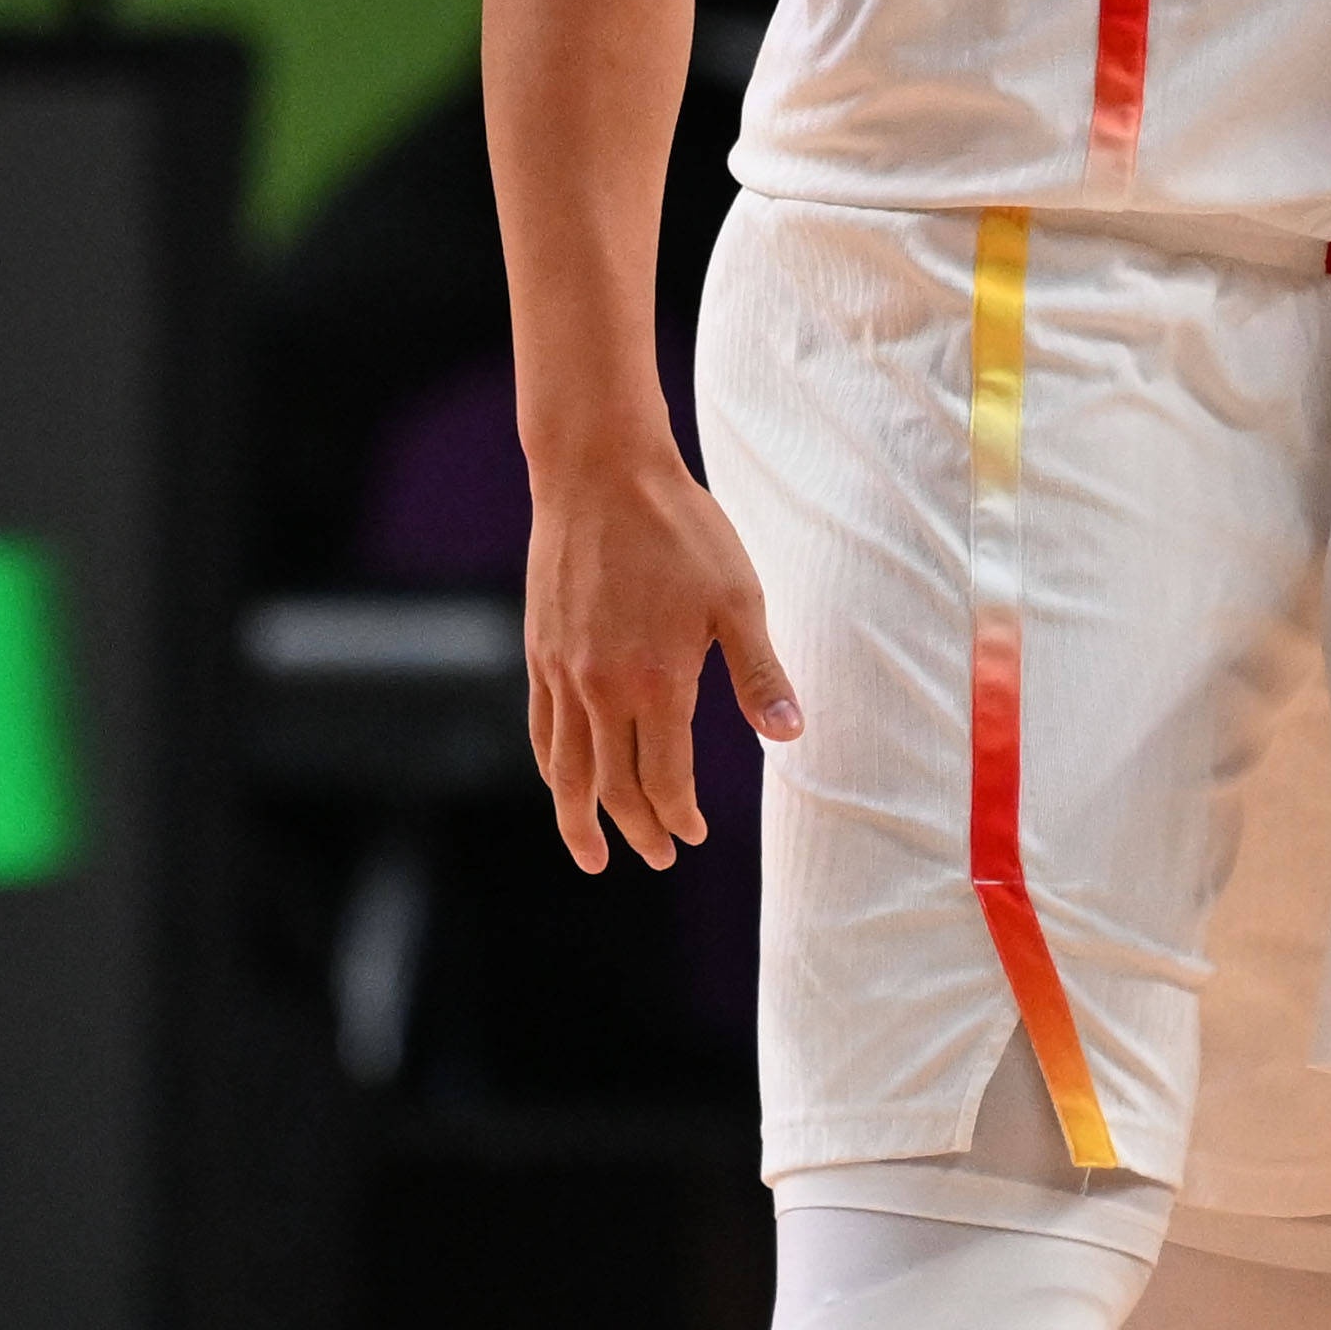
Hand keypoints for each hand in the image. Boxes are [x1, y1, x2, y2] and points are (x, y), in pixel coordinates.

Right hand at [523, 435, 800, 872]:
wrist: (600, 472)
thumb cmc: (680, 529)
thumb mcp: (738, 598)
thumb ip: (760, 675)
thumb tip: (790, 737)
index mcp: (655, 681)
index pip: (664, 778)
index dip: (678, 816)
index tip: (694, 835)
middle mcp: (600, 688)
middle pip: (612, 786)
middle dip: (637, 830)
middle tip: (657, 857)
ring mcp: (562, 671)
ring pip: (564, 770)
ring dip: (579, 818)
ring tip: (591, 856)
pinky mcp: (540, 651)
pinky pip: (542, 730)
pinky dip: (552, 768)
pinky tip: (562, 781)